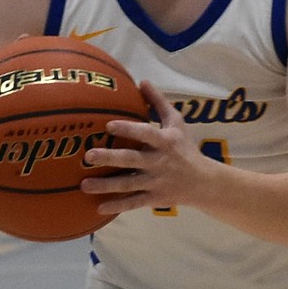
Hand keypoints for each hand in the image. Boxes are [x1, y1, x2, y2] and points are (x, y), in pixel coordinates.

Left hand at [80, 79, 212, 216]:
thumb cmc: (184, 147)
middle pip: (132, 160)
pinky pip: (133, 203)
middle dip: (110, 158)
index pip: (146, 134)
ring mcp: (155, 182)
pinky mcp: (154, 198)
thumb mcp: (177, 122)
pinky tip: (98, 208)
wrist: (203, 182)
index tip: (108, 125)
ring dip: (106, 186)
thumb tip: (141, 81)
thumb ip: (158, 102)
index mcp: (164, 142)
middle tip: (88, 156)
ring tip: (84, 185)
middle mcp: (159, 162)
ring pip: (128, 184)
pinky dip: (117, 206)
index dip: (128, 129)